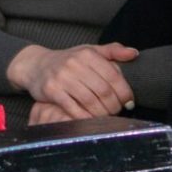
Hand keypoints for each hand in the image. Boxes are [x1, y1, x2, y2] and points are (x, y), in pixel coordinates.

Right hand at [6, 42, 138, 120]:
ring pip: (90, 101)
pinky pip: (73, 108)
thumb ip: (113, 51)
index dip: (124, 91)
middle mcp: (75, 64)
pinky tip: (91, 120)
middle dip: (114, 105)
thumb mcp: (89, 51)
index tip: (129, 102)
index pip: (113, 75)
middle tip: (118, 111)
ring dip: (102, 113)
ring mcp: (62, 78)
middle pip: (103, 90)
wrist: (36, 65)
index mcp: (88, 54)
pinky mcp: (52, 91)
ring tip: (107, 116)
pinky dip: (85, 117)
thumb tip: (134, 53)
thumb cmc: (68, 60)